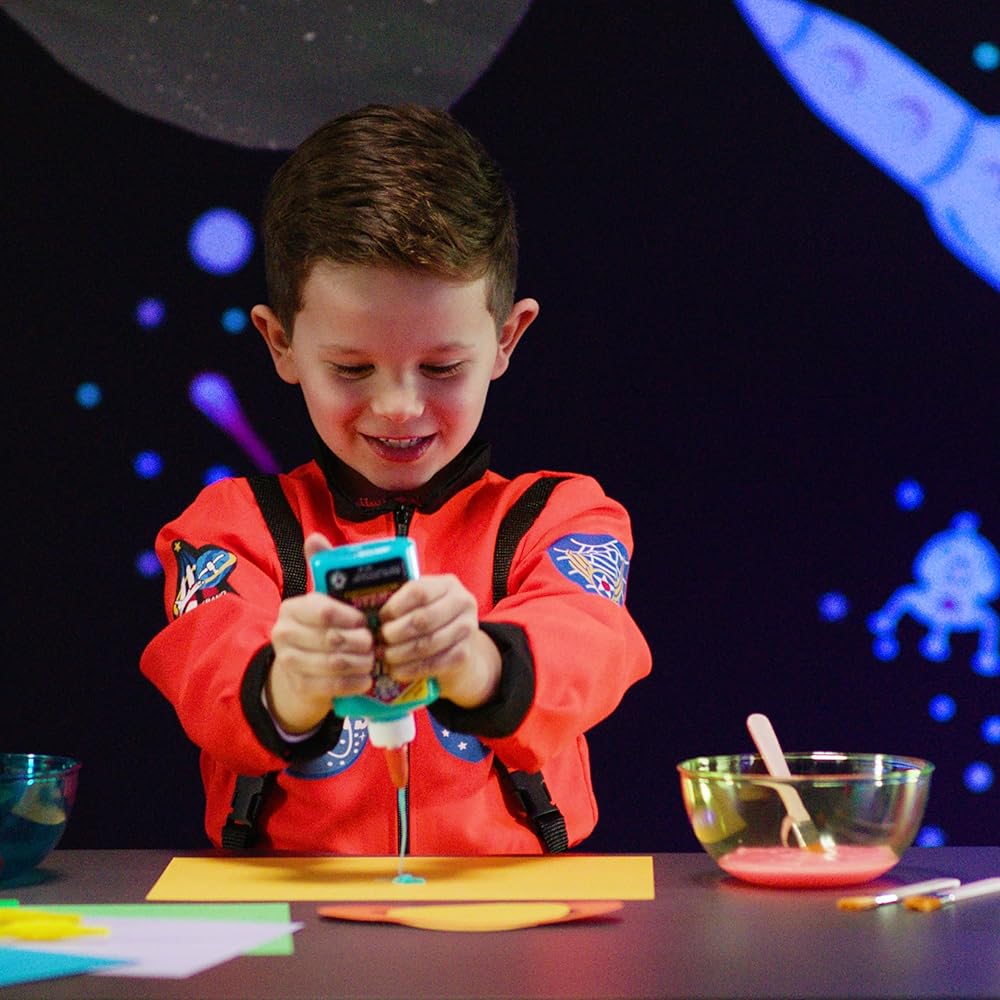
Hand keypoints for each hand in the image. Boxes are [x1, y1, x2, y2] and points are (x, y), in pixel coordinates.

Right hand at [265, 533, 374, 732]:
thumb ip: (323, 567)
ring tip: (373, 659)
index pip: (323, 611)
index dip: (350, 617)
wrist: (302, 666)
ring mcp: (289, 662)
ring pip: (334, 663)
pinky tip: (366, 678)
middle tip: (376, 643)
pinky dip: (354, 682)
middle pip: (332, 639)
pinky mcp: (299, 686)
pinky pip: (332, 686)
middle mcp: (283, 634)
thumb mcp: (324, 597)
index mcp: (291, 608)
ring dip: (361, 663)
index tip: (366, 620)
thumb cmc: (322, 625)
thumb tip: (314, 537)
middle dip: (360, 642)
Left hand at [378, 574, 501, 708]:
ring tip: (385, 656)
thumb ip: (403, 603)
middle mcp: (463, 603)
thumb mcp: (422, 604)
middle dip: (396, 632)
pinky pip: (433, 664)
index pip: (419, 591)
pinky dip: (411, 669)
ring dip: (400, 653)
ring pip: (427, 643)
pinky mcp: (464, 655)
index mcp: (448, 584)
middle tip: (380, 640)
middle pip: (422, 619)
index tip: (381, 618)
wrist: (460, 647)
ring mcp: (467, 629)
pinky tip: (397, 671)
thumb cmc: (432, 621)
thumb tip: (368, 611)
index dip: (395, 606)